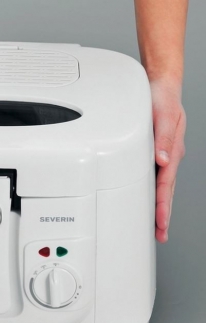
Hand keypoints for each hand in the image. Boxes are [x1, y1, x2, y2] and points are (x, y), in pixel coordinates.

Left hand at [151, 78, 185, 242]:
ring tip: (157, 225)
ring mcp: (163, 157)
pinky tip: (151, 200)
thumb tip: (163, 161)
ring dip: (160, 206)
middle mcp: (169, 157)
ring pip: (161, 186)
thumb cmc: (163, 100)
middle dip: (163, 214)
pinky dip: (154, 192)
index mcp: (171, 152)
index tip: (160, 222)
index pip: (165, 184)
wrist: (162, 88)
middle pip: (165, 191)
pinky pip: (155, 177)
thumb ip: (164, 138)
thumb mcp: (163, 116)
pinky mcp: (156, 153)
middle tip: (161, 234)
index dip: (162, 204)